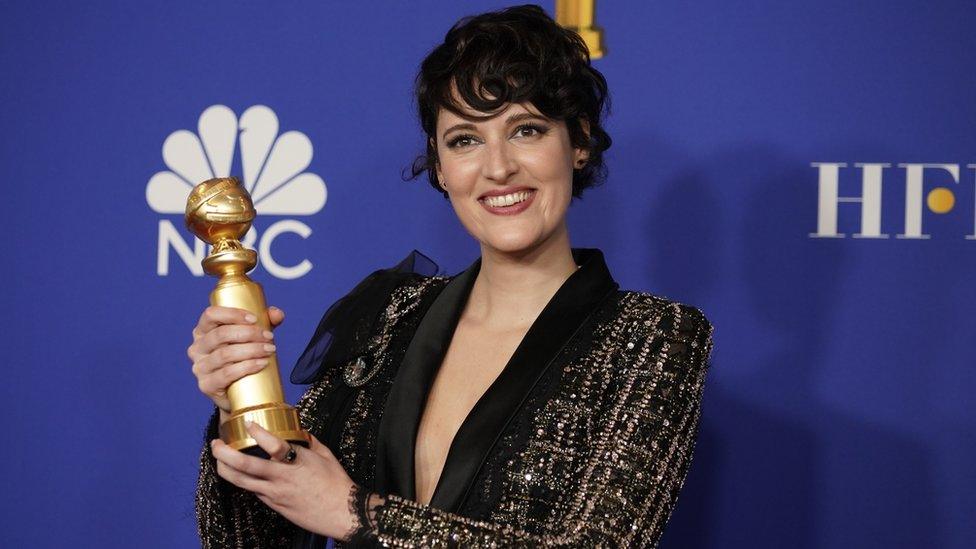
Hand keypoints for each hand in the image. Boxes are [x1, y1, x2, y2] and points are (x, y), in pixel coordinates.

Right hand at [187, 305, 284, 411]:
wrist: (239, 393)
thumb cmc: (242, 358)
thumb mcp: (252, 337)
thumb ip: (265, 322)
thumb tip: (276, 314)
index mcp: (202, 331)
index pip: (211, 315)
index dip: (233, 314)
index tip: (255, 319)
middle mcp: (197, 348)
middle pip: (221, 334)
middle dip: (249, 333)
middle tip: (268, 337)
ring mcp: (200, 368)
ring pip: (225, 354)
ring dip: (251, 350)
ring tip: (269, 349)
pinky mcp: (206, 385)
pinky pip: (227, 374)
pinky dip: (247, 367)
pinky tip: (262, 363)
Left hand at [210, 422, 358, 538]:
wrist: (342, 513)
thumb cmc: (336, 484)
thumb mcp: (326, 455)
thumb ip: (308, 441)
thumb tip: (297, 430)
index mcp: (298, 462)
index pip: (274, 445)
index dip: (258, 433)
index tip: (248, 422)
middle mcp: (283, 478)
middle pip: (246, 465)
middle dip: (225, 454)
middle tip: (216, 444)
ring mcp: (275, 493)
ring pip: (242, 481)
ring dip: (225, 469)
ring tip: (218, 459)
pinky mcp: (273, 505)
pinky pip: (253, 491)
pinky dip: (243, 480)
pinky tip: (238, 474)